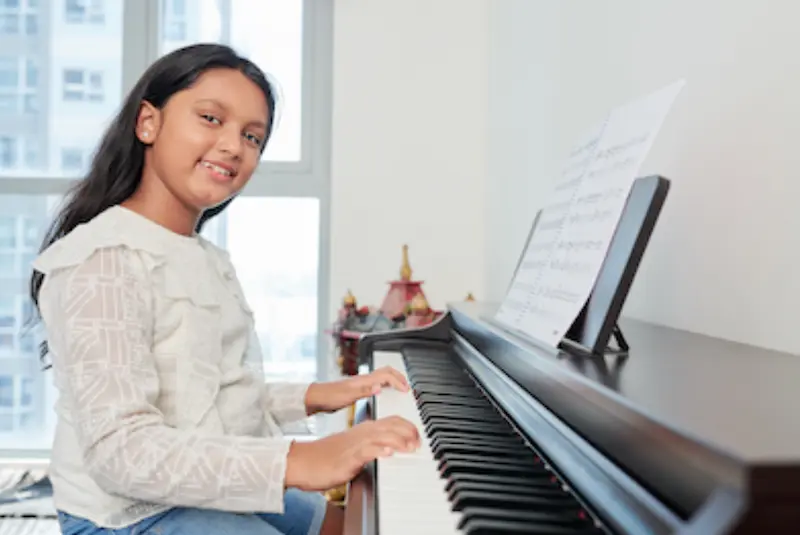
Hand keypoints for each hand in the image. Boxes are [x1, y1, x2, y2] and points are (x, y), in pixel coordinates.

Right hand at [285, 416, 420, 490]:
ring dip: (399, 440)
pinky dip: (379, 450)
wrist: (304, 462)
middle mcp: (362, 432)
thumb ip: (371, 446)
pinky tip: (389, 452)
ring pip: (382, 435)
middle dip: (409, 432)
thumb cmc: (328, 457)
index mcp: (365, 429)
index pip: (392, 420)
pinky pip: (366, 451)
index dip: (408, 426)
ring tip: (411, 447)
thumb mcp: (354, 449)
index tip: (419, 436)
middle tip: (419, 442)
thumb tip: (388, 450)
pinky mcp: (348, 457)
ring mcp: (355, 444)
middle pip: (391, 425)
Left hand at [305, 366, 410, 413]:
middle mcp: (364, 379)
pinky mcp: (358, 388)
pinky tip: (384, 391)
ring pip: (382, 375)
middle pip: (386, 371)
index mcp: (364, 380)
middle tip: (407, 385)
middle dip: (399, 376)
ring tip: (401, 387)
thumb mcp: (348, 396)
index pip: (386, 376)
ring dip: (394, 379)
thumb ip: (365, 391)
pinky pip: (377, 382)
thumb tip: (380, 387)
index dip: (398, 382)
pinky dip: (386, 384)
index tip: (406, 390)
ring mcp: (361, 382)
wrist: (317, 398)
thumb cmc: (330, 397)